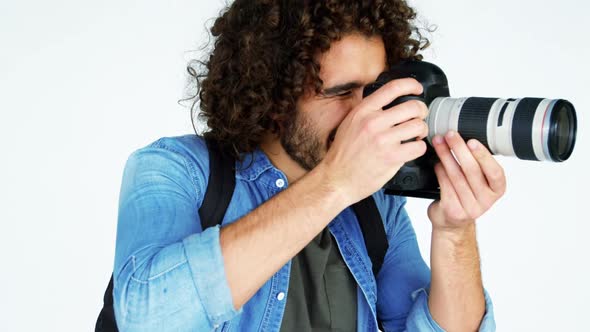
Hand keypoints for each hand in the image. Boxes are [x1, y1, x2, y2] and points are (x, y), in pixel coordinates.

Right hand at [320, 78, 428, 204]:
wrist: (336, 178)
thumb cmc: (342, 154)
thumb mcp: (349, 123)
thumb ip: (367, 111)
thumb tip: (388, 102)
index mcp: (363, 111)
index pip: (393, 88)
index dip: (411, 85)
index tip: (417, 89)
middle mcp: (373, 122)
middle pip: (413, 107)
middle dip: (421, 112)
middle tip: (419, 118)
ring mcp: (383, 140)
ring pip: (418, 126)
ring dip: (421, 131)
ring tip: (415, 135)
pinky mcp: (391, 157)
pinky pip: (418, 147)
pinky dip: (419, 148)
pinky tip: (411, 149)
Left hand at [427, 131, 505, 231]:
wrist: (452, 222)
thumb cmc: (465, 196)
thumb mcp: (478, 182)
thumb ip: (478, 165)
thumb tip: (464, 138)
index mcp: (497, 190)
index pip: (495, 172)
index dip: (483, 156)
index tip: (472, 141)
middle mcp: (486, 200)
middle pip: (472, 170)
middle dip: (459, 149)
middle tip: (450, 135)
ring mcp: (470, 207)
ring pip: (456, 176)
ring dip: (446, 156)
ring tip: (439, 143)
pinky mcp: (453, 210)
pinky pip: (445, 185)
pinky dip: (439, 170)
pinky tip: (437, 162)